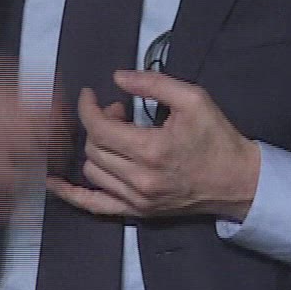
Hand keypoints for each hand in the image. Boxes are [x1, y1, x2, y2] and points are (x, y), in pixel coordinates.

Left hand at [47, 70, 260, 220]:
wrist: (237, 181)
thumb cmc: (217, 138)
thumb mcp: (193, 99)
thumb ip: (153, 83)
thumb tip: (117, 77)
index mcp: (152, 150)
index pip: (99, 128)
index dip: (88, 107)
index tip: (90, 95)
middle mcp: (140, 179)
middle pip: (93, 148)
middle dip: (98, 124)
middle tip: (119, 112)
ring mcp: (137, 200)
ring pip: (92, 170)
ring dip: (96, 149)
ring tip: (119, 136)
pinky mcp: (138, 212)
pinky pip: (94, 206)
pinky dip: (72, 194)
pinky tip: (53, 183)